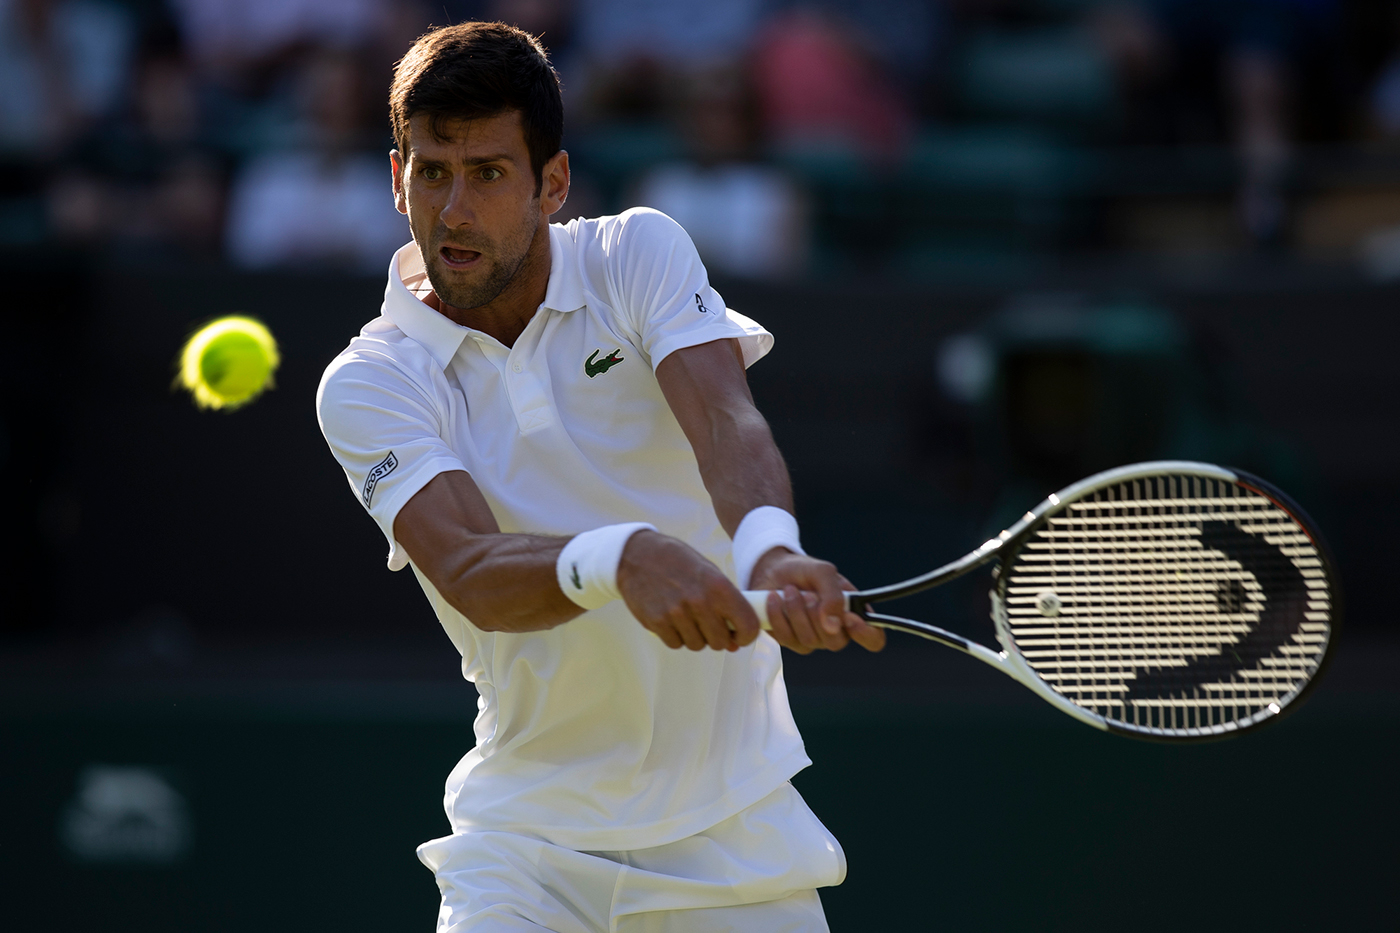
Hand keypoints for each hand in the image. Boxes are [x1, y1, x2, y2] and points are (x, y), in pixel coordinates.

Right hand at [616, 530, 760, 650]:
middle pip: (721, 642)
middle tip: (708, 623)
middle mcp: (700, 601)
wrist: (638, 555)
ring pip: (698, 645)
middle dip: (717, 637)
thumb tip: (734, 645)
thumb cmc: (679, 563)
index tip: (739, 635)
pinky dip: (676, 636)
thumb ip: (726, 607)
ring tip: (687, 617)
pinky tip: (672, 619)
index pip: (747, 626)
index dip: (746, 636)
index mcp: (719, 586)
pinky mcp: (657, 622)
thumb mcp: (709, 574)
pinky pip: (676, 644)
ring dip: (695, 636)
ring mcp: (677, 613)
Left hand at [749, 549, 885, 653]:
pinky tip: (775, 599)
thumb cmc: (804, 571)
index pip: (873, 638)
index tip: (849, 619)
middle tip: (808, 594)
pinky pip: (786, 638)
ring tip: (789, 590)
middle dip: (817, 615)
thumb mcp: (823, 572)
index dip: (866, 634)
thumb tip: (833, 624)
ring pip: (809, 640)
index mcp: (853, 613)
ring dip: (796, 612)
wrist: (773, 570)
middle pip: (836, 642)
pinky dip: (778, 616)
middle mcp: (836, 631)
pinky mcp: (790, 640)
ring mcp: (813, 639)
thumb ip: (833, 595)